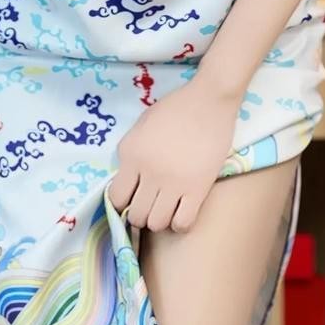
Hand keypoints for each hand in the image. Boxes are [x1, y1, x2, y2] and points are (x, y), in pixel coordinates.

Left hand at [107, 78, 239, 233]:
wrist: (209, 100)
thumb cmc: (175, 108)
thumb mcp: (141, 125)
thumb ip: (131, 153)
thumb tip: (128, 181)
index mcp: (131, 154)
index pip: (116, 197)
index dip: (122, 203)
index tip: (132, 198)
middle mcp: (148, 172)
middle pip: (136, 215)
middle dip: (140, 214)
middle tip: (150, 204)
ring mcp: (173, 182)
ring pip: (157, 224)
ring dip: (159, 220)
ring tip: (166, 207)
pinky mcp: (198, 189)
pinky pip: (182, 223)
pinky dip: (179, 223)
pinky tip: (182, 210)